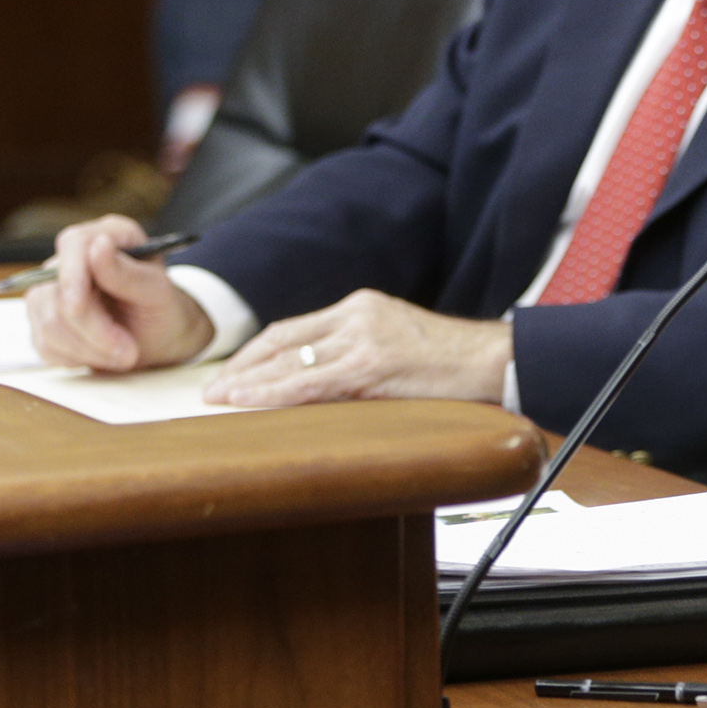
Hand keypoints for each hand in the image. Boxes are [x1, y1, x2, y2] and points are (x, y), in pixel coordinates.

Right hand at [24, 215, 213, 370]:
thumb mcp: (158, 293)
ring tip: (125, 355)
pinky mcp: (44, 320)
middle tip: (128, 352)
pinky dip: (77, 358)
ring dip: (88, 349)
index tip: (80, 308)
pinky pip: (45, 344)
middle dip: (92, 329)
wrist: (159, 337)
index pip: (74, 244)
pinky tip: (104, 356)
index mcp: (109, 235)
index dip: (72, 276)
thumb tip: (98, 245)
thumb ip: (128, 273)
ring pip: (47, 322)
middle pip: (55, 291)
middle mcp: (74, 258)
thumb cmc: (163, 309)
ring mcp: (54, 289)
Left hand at [200, 289, 510, 407]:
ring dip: (249, 382)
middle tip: (212, 391)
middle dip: (243, 367)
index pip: (294, 328)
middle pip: (284, 339)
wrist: (495, 359)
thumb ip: (361, 351)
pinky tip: (250, 402)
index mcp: (363, 305)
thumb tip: (321, 382)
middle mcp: (358, 314)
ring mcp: (365, 337)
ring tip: (218, 400)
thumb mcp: (401, 343)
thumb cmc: (455, 361)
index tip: (232, 374)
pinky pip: (311, 381)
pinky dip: (273, 392)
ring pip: (290, 360)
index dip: (256, 353)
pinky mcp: (372, 364)